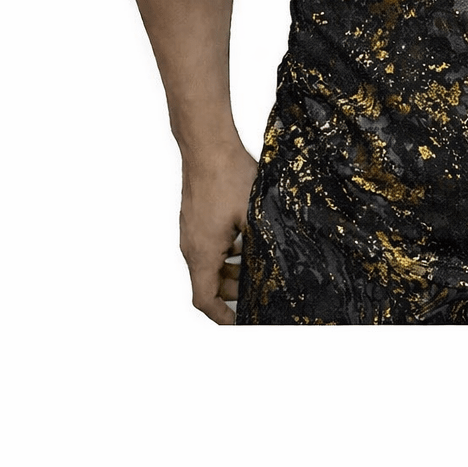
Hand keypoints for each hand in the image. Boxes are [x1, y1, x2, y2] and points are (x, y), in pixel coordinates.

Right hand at [180, 145, 258, 323]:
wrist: (208, 144)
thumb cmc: (227, 176)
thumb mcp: (254, 216)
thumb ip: (261, 244)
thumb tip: (276, 261)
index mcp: (201, 252)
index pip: (204, 299)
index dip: (221, 316)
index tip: (238, 322)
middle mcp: (191, 245)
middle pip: (207, 282)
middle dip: (232, 290)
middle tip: (258, 288)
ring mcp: (191, 229)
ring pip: (209, 262)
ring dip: (230, 268)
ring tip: (256, 263)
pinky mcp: (194, 215)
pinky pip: (208, 244)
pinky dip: (226, 249)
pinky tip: (247, 237)